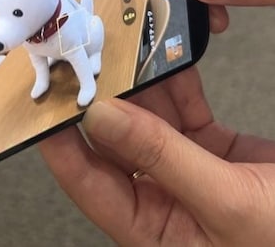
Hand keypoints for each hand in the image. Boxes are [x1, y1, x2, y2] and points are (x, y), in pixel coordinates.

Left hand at [39, 68, 274, 245]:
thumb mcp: (227, 202)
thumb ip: (161, 157)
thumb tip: (103, 119)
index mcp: (149, 228)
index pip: (85, 175)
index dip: (59, 135)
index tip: (47, 93)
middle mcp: (160, 199)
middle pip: (112, 140)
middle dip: (98, 96)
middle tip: (86, 54)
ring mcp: (186, 171)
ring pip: (146, 119)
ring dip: (136, 82)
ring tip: (121, 46)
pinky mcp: (213, 150)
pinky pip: (182, 110)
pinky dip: (175, 82)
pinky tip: (164, 59)